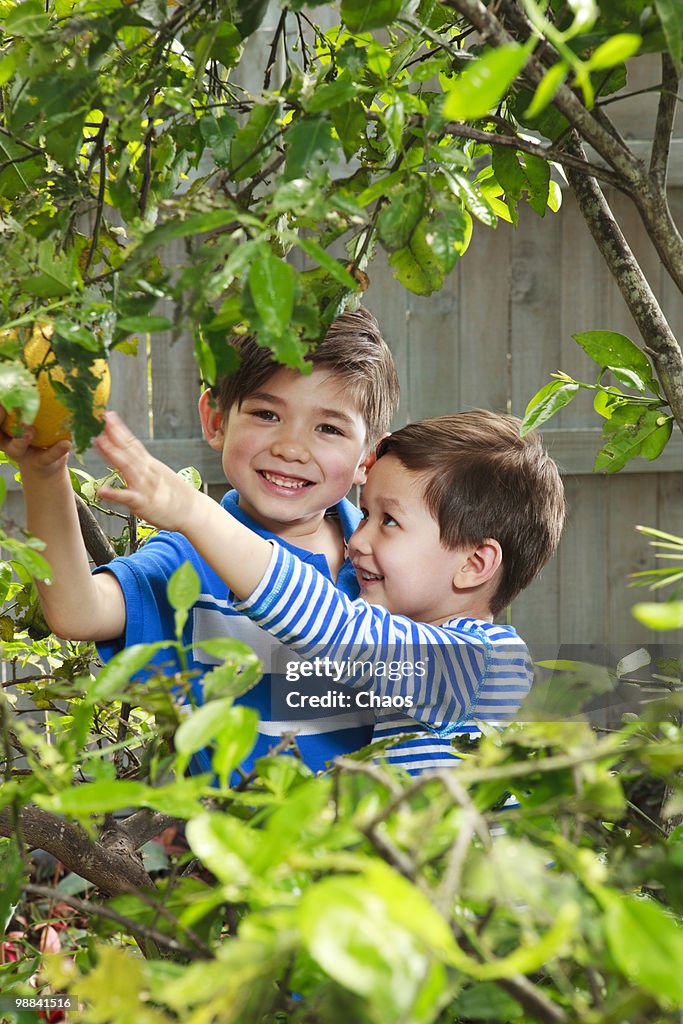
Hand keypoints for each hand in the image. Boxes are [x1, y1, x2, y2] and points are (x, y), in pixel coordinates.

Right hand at [0, 405, 70, 477]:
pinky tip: (66, 443)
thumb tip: (38, 367)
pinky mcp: (39, 463)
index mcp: (3, 429)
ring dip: (22, 438)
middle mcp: (7, 442)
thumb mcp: (31, 415)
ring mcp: (22, 454)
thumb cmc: (37, 432)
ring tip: (29, 430)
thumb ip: (29, 400)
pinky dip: (57, 451)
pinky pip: (47, 457)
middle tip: (2, 408)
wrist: (46, 464)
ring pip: (17, 448)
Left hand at [95, 411, 201, 532]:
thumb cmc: (174, 495)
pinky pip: (127, 497)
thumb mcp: (158, 474)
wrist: (192, 511)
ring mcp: (144, 486)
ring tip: (99, 443)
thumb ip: (142, 465)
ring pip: (127, 467)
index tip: (108, 416)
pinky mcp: (143, 503)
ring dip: (113, 454)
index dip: (120, 429)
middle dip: (114, 435)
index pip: (133, 443)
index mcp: (149, 464)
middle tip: (101, 421)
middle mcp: (147, 472)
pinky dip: (115, 494)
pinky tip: (102, 491)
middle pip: (128, 450)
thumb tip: (129, 456)